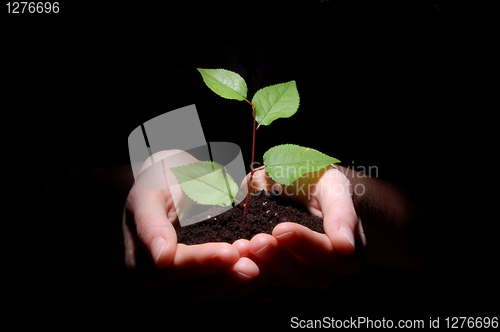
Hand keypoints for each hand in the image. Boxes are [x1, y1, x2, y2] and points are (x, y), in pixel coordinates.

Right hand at [122, 150, 258, 298]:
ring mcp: (192, 282)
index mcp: (144, 263)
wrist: (176, 177)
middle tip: (257, 264)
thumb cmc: (159, 179)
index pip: (175, 268)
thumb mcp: (148, 194)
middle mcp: (167, 281)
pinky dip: (256, 288)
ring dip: (247, 284)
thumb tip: (161, 258)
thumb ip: (151, 225)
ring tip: (270, 267)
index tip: (231, 252)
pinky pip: (235, 288)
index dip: (203, 262)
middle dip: (230, 276)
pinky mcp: (214, 279)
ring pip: (221, 293)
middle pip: (200, 288)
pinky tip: (275, 281)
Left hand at [235, 165, 365, 288]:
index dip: (305, 244)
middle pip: (305, 274)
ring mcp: (299, 276)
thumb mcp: (333, 185)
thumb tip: (346, 246)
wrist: (299, 188)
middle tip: (257, 242)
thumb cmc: (319, 182)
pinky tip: (234, 260)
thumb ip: (341, 211)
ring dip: (260, 267)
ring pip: (281, 282)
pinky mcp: (275, 276)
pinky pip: (262, 283)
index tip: (281, 229)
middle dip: (279, 258)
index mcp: (345, 250)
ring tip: (241, 248)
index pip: (329, 254)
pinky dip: (248, 273)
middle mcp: (325, 270)